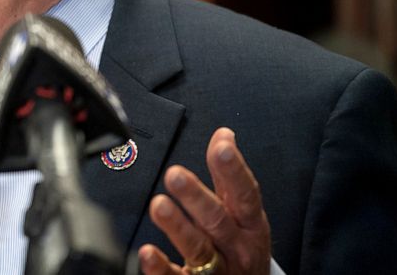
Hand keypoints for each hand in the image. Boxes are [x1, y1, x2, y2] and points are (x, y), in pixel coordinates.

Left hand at [138, 127, 269, 274]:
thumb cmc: (242, 247)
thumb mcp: (245, 214)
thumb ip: (230, 177)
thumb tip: (224, 135)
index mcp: (249, 224)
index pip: (245, 193)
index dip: (234, 170)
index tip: (221, 147)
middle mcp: (236, 246)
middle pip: (217, 220)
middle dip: (196, 197)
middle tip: (175, 175)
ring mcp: (218, 269)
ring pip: (198, 248)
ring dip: (177, 227)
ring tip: (159, 206)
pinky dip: (161, 267)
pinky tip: (147, 254)